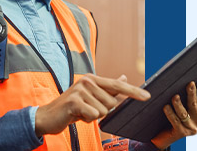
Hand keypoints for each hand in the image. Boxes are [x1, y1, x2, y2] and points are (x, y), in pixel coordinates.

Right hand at [35, 73, 150, 135]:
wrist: (48, 116)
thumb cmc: (72, 107)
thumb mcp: (90, 96)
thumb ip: (108, 88)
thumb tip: (124, 76)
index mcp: (93, 79)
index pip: (117, 85)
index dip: (133, 91)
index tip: (147, 97)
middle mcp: (87, 81)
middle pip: (112, 103)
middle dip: (102, 111)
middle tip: (87, 109)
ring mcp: (80, 90)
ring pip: (103, 111)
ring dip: (93, 116)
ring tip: (81, 112)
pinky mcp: (75, 101)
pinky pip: (93, 115)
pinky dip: (87, 120)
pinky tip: (76, 116)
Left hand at [151, 79, 196, 149]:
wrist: (164, 137)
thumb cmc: (173, 117)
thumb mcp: (182, 107)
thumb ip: (186, 98)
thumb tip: (185, 82)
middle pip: (194, 105)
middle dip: (192, 94)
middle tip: (190, 83)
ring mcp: (190, 128)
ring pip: (184, 114)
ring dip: (179, 104)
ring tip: (174, 96)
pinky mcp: (181, 133)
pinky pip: (175, 121)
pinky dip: (170, 114)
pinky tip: (166, 107)